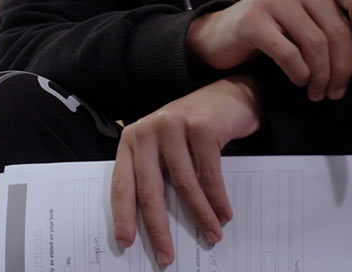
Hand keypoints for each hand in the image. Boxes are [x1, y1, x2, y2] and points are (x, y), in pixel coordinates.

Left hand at [112, 75, 261, 265]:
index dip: (123, 216)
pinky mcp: (201, 128)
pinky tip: (224, 215)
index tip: (126, 242)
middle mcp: (147, 132)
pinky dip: (218, 199)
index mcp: (132, 140)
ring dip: (200, 216)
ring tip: (211, 235)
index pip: (122, 184)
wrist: (229, 95)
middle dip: (158, 228)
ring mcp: (173, 127)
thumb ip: (155, 174)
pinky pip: (209, 174)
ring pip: (183, 185)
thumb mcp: (165, 148)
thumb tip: (154, 223)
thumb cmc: (193, 128)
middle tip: (166, 256)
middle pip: (149, 190)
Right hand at [187, 0, 351, 100]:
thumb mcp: (310, 18)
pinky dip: (299, 74)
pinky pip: (290, 54)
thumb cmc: (273, 30)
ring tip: (318, 92)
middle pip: (339, 29)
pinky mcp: (253, 19)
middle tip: (337, 90)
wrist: (222, 34)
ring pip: (316, 45)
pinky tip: (298, 80)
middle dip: (343, 67)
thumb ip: (337, 26)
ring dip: (322, 76)